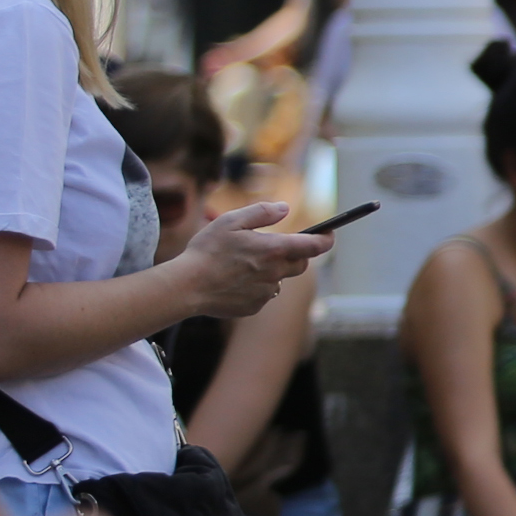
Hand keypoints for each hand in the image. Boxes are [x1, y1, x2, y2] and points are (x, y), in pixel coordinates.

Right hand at [175, 202, 329, 319]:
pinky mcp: (254, 306)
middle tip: (276, 247)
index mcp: (274, 250)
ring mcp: (266, 293)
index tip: (330, 234)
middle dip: (296, 255)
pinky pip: (263, 295)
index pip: (315, 245)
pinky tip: (234, 281)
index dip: (326, 238)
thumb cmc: (206, 251)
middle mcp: (276, 273)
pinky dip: (256, 287)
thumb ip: (261, 213)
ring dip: (272, 272)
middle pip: (301, 264)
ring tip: (245, 265)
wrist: (186, 287)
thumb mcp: (231, 221)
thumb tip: (284, 209)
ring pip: (280, 280)